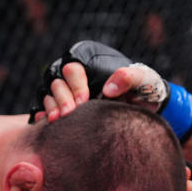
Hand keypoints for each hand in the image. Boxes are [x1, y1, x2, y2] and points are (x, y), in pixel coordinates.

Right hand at [30, 41, 191, 141]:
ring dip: (53, 108)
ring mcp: (68, 93)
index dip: (75, 84)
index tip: (84, 101)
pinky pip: (45, 110)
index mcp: (91, 64)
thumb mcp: (144, 80)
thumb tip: (108, 89)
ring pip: (49, 95)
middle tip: (70, 114)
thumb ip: (130, 77)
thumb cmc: (145, 89)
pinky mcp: (64, 108)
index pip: (72, 68)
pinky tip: (50, 126)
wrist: (146, 109)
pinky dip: (45, 117)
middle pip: (56, 82)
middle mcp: (76, 77)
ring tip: (60, 121)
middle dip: (62, 98)